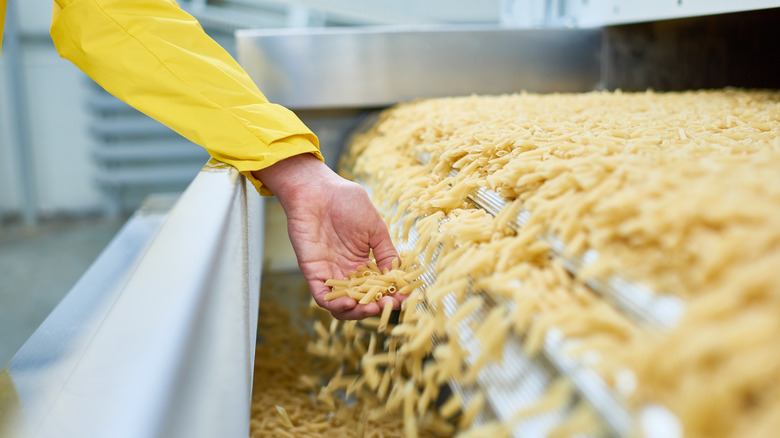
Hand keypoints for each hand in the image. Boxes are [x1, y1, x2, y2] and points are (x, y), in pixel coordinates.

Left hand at [253, 154, 401, 318]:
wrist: (317, 190)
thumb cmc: (346, 202)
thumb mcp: (376, 228)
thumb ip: (386, 252)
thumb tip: (399, 275)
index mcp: (363, 262)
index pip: (378, 288)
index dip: (391, 296)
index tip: (403, 298)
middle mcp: (347, 272)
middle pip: (361, 302)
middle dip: (376, 308)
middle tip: (387, 305)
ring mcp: (330, 273)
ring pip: (343, 306)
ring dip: (357, 312)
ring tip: (370, 308)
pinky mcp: (313, 272)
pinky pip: (323, 297)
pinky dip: (336, 305)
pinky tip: (350, 303)